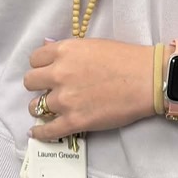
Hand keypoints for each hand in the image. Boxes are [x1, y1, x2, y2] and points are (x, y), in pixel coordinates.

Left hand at [24, 39, 154, 139]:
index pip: (35, 59)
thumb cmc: (126, 58)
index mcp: (65, 51)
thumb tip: (48, 47)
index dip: (41, 66)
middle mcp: (59, 74)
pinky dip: (40, 132)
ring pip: (35, 106)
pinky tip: (37, 132)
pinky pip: (47, 130)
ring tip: (52, 109)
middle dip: (38, 86)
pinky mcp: (74, 121)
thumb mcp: (93, 44)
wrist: (147, 79)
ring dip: (42, 107)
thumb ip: (68, 50)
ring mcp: (65, 99)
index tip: (46, 71)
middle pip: (30, 82)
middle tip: (49, 89)